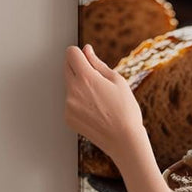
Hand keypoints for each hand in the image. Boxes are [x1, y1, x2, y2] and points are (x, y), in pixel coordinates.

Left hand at [64, 45, 147, 164]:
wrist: (124, 140)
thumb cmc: (126, 111)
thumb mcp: (117, 81)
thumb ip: (97, 63)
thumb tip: (86, 50)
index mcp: (86, 78)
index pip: (71, 53)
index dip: (80, 53)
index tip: (87, 59)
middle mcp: (73, 90)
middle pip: (66, 67)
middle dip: (78, 67)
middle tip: (96, 79)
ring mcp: (68, 105)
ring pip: (69, 86)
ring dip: (79, 86)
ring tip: (99, 100)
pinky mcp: (68, 117)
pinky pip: (70, 102)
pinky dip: (79, 103)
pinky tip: (95, 111)